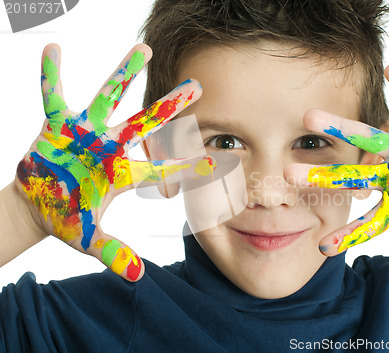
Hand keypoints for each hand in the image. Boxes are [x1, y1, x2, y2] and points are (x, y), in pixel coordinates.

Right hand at [15, 43, 203, 280]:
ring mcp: (85, 134)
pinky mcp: (57, 125)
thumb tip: (140, 276)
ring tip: (144, 49)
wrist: (37, 206)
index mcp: (122, 176)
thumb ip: (114, 253)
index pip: (162, 170)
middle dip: (170, 107)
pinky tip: (54, 48)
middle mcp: (109, 149)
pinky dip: (50, 75)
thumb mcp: (88, 240)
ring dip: (123, 75)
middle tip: (197, 86)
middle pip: (144, 125)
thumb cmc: (67, 219)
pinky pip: (52, 95)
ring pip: (108, 99)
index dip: (189, 167)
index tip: (219, 162)